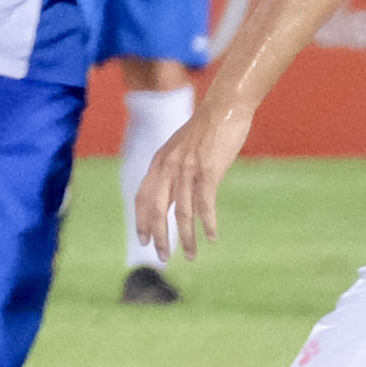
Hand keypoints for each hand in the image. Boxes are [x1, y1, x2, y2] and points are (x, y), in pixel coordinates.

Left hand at [139, 95, 249, 260]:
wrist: (224, 108)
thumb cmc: (204, 129)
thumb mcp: (180, 148)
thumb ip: (172, 169)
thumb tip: (172, 196)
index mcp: (159, 162)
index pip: (143, 198)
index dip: (142, 221)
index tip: (143, 241)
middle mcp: (169, 167)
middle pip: (158, 211)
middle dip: (158, 237)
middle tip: (161, 258)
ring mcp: (188, 170)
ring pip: (183, 213)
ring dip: (185, 238)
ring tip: (190, 255)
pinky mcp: (209, 171)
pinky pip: (205, 205)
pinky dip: (208, 224)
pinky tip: (212, 237)